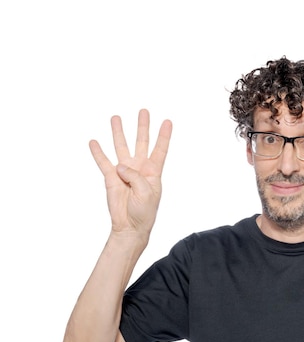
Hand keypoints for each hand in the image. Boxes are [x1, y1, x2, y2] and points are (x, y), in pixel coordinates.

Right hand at [89, 109, 171, 236]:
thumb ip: (135, 177)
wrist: (130, 226)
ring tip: (116, 118)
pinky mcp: (111, 178)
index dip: (164, 136)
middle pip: (141, 142)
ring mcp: (124, 172)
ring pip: (121, 147)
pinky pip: (103, 162)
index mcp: (153, 172)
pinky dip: (98, 152)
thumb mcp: (147, 193)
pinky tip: (94, 142)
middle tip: (143, 111)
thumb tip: (120, 166)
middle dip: (142, 126)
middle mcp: (139, 168)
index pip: (160, 149)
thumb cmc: (144, 212)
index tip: (168, 121)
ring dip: (119, 133)